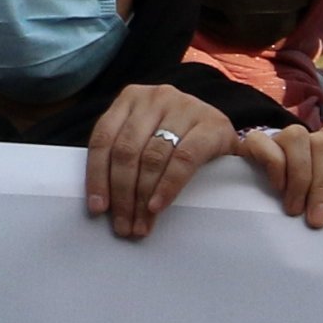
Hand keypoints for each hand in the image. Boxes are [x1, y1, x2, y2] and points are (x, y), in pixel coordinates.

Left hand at [82, 85, 235, 240]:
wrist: (225, 131)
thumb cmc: (181, 139)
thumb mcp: (148, 136)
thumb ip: (126, 154)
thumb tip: (103, 201)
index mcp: (131, 98)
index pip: (103, 139)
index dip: (96, 176)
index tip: (97, 208)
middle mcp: (155, 97)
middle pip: (126, 151)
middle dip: (122, 194)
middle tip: (123, 225)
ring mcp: (184, 107)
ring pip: (152, 158)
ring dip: (143, 197)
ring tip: (141, 224)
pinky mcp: (211, 124)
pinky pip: (183, 160)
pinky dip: (168, 186)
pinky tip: (158, 205)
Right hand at [237, 117, 322, 228]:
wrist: (268, 212)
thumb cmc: (310, 198)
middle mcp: (304, 135)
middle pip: (322, 141)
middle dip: (322, 183)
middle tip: (316, 216)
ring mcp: (277, 137)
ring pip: (296, 136)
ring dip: (300, 177)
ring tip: (295, 207)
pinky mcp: (252, 145)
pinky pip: (263, 142)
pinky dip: (275, 166)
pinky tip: (277, 187)